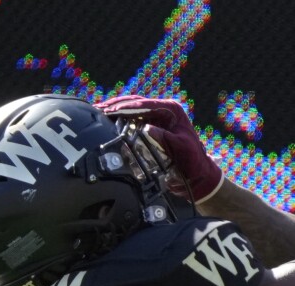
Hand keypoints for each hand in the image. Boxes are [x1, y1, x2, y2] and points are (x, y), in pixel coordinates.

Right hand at [96, 95, 222, 202]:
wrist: (197, 173)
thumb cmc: (193, 160)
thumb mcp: (181, 147)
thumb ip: (165, 137)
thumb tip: (147, 128)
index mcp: (171, 110)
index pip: (144, 105)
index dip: (125, 107)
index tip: (109, 109)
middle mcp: (163, 110)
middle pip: (134, 102)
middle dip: (115, 105)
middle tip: (97, 108)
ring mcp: (156, 117)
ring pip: (131, 108)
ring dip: (114, 110)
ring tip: (97, 111)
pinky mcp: (151, 126)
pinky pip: (132, 118)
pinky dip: (119, 118)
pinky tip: (106, 120)